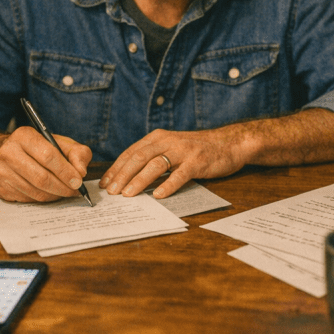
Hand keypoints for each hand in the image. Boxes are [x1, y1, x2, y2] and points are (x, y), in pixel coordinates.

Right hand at [0, 126, 91, 202]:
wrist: (4, 154)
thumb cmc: (37, 148)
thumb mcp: (59, 142)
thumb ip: (77, 153)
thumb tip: (81, 172)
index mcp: (24, 136)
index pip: (48, 156)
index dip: (65, 171)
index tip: (78, 181)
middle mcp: (8, 152)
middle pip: (41, 177)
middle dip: (62, 187)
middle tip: (75, 191)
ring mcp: (2, 172)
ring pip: (35, 192)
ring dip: (55, 195)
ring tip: (65, 192)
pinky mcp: (0, 188)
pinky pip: (28, 199)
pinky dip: (43, 199)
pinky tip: (50, 193)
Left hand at [101, 126, 245, 198]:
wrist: (228, 143)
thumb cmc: (196, 149)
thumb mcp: (171, 147)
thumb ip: (153, 157)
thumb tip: (129, 177)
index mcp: (158, 137)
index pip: (131, 152)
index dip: (116, 168)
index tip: (104, 183)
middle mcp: (168, 141)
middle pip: (139, 157)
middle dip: (122, 175)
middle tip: (111, 192)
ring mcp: (183, 151)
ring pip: (155, 165)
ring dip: (139, 180)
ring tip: (127, 194)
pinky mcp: (197, 162)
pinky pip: (180, 174)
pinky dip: (168, 185)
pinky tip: (158, 195)